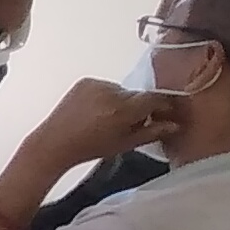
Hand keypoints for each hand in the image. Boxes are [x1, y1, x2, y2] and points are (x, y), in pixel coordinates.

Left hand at [20, 78, 182, 170]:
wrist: (54, 143)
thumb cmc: (90, 148)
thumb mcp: (125, 144)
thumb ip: (152, 132)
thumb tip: (175, 125)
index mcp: (123, 109)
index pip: (155, 98)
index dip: (163, 105)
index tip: (166, 112)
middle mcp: (111, 93)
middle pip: (137, 95)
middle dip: (138, 107)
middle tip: (129, 123)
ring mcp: (96, 85)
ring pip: (121, 91)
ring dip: (120, 101)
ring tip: (107, 119)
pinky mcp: (85, 82)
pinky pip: (104, 87)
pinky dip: (105, 96)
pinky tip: (95, 111)